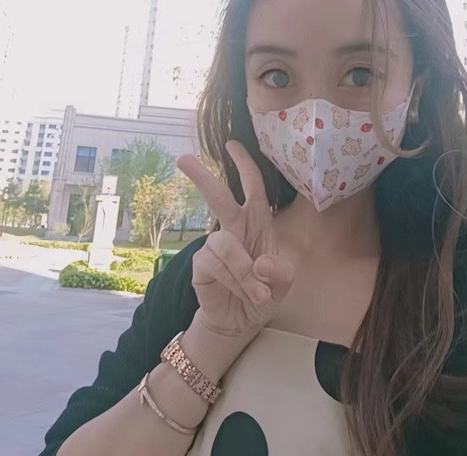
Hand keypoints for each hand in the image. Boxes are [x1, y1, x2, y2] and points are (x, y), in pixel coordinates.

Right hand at [176, 140, 294, 338]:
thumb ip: (281, 274)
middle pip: (219, 198)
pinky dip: (232, 281)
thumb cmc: (263, 294)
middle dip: (202, 178)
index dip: (245, 165)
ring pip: (225, 243)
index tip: (232, 144)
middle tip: (183, 159)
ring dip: (243, 271)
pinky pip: (215, 265)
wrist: (241, 321)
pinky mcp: (202, 264)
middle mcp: (235, 229)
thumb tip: (261, 264)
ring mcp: (215, 246)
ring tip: (257, 293)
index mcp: (257, 224)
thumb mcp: (283, 285)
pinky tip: (239, 292)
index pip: (252, 188)